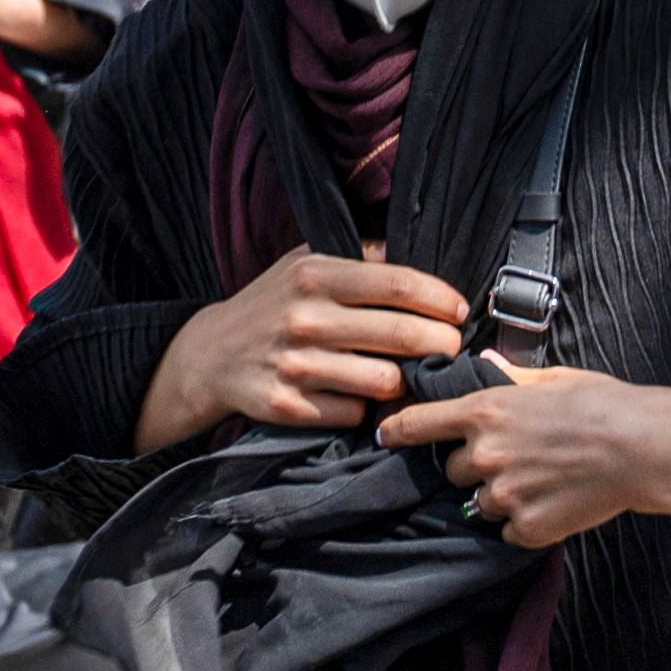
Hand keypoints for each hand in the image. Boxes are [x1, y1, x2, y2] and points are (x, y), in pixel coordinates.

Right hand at [137, 245, 470, 447]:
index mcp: (315, 275)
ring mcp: (295, 365)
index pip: (400, 285)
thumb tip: (421, 257)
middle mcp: (305, 318)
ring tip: (408, 372)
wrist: (210, 354)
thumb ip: (361, 257)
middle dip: (442, 343)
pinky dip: (366, 407)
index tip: (460, 311)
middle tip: (450, 346)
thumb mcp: (306, 262)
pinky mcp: (287, 406)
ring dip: (406, 380)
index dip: (442, 300)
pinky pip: (355, 413)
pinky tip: (362, 395)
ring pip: (387, 381)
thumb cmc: (275, 303)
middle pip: (404, 335)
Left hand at [376, 360, 664, 549]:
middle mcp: (484, 454)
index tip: (384, 436)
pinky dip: (525, 522)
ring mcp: (504, 494)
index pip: (418, 424)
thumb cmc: (604, 405)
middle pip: (452, 471)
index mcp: (485, 412)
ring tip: (542, 482)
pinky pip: (508, 531)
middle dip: (474, 467)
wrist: (643, 449)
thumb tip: (488, 367)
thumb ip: (512, 379)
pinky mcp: (527, 526)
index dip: (396, 430)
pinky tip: (555, 504)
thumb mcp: (555, 378)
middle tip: (516, 459)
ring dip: (500, 497)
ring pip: (479, 504)